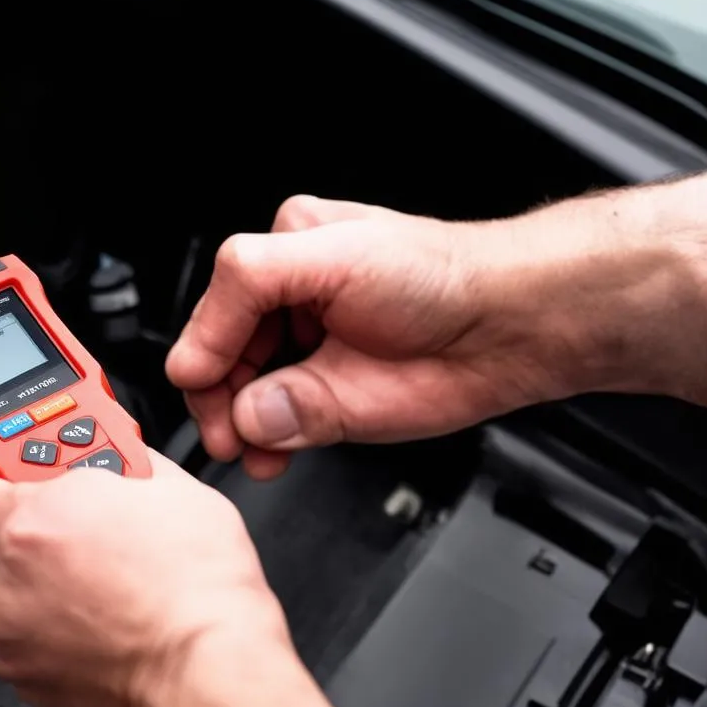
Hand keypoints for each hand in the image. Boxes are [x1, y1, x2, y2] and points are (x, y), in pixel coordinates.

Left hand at [0, 452, 286, 706]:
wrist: (212, 669)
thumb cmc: (196, 586)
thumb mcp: (168, 487)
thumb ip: (123, 467)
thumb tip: (120, 461)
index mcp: (28, 528)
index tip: (6, 486)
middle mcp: (4, 592)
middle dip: (0, 549)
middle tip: (54, 537)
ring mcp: (15, 650)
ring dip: (23, 601)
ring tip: (84, 588)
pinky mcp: (39, 694)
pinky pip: (27, 659)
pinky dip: (51, 644)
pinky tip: (100, 629)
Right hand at [167, 187, 706, 478]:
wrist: (506, 326)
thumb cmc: (441, 276)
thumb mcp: (335, 260)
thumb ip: (261, 306)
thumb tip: (243, 405)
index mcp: (285, 253)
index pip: (216, 304)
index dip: (205, 348)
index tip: (199, 384)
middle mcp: (288, 303)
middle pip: (220, 355)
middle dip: (219, 395)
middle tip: (226, 431)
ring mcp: (306, 351)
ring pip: (241, 393)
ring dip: (239, 425)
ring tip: (251, 450)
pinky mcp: (325, 392)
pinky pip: (274, 421)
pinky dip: (265, 442)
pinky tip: (270, 453)